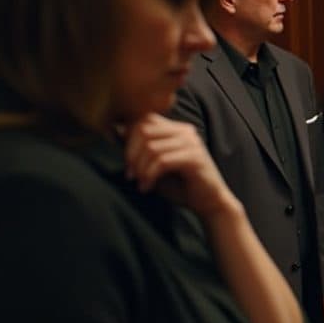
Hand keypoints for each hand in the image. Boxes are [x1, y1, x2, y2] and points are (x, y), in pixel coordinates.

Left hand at [122, 114, 238, 219]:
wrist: (209, 203)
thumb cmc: (181, 186)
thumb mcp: (155, 165)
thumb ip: (139, 148)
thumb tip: (113, 130)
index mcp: (176, 129)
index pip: (144, 119)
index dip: (128, 138)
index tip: (126, 162)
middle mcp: (185, 131)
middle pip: (144, 129)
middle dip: (130, 153)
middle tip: (130, 174)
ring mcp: (192, 143)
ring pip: (151, 146)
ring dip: (140, 167)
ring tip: (139, 182)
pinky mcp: (195, 158)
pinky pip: (162, 161)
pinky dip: (149, 175)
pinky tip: (147, 187)